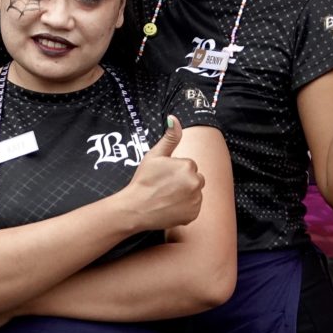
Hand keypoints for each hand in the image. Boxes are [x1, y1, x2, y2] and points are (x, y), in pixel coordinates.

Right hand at [122, 116, 203, 230]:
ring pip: (194, 193)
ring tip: (166, 197)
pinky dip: (185, 207)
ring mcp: (196, 200)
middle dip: (183, 181)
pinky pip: (193, 207)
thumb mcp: (154, 155)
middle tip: (164, 187)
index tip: (162, 176)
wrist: (136, 208)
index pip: (188, 165)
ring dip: (185, 194)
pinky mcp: (194, 215)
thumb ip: (169, 137)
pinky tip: (170, 206)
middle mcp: (196, 183)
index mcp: (188, 166)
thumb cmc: (144, 180)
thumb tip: (174, 118)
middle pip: (194, 178)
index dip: (174, 170)